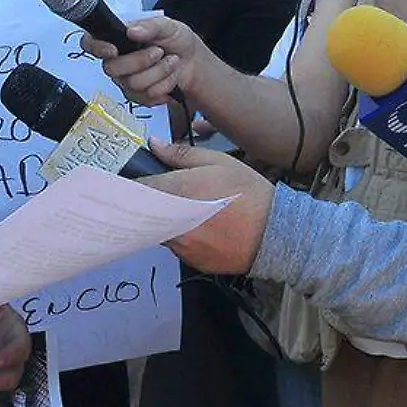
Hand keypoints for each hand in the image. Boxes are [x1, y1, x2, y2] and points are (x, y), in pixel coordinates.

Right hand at [79, 15, 208, 106]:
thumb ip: (150, 26)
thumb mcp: (167, 25)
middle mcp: (117, 61)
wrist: (193, 62)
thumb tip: (131, 31)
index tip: (113, 50)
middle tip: (159, 51)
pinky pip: (146, 97)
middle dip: (141, 60)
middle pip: (112, 69)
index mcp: (117, 38)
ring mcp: (126, 80)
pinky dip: (165, 85)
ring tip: (171, 61)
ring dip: (159, 72)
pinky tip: (170, 77)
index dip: (96, 48)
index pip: (90, 43)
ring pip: (134, 84)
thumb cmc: (176, 40)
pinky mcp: (138, 97)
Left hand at [141, 141, 275, 274]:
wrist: (274, 234)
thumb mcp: (219, 162)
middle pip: (143, 214)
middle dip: (146, 204)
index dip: (132, 184)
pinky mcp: (190, 262)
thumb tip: (154, 144)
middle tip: (159, 194)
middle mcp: (171, 222)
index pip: (137, 188)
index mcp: (176, 191)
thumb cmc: (248, 192)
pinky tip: (200, 229)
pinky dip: (181, 237)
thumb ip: (181, 154)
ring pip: (159, 231)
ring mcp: (180, 246)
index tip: (132, 180)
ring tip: (185, 210)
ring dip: (163, 221)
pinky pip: (176, 247)